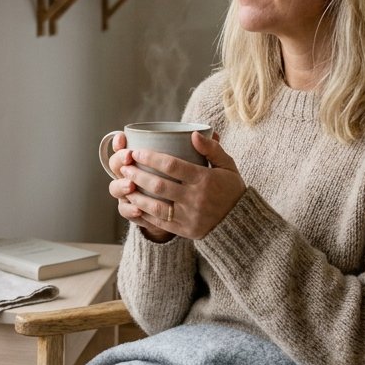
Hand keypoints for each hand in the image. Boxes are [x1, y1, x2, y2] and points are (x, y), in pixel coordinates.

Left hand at [113, 132, 245, 240]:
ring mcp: (189, 217)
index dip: (151, 158)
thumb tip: (193, 133)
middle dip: (138, 174)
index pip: (172, 166)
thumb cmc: (231, 189)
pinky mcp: (184, 231)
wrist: (240, 223)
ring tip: (124, 184)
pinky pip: (159, 223)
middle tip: (124, 166)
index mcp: (205, 180)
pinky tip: (133, 204)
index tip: (136, 151)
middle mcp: (195, 199)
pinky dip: (143, 214)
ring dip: (136, 195)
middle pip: (159, 185)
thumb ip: (212, 149)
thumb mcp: (227, 166)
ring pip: (155, 206)